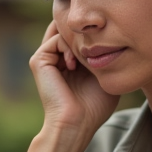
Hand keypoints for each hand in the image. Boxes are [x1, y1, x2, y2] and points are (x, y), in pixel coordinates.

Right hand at [30, 21, 118, 140]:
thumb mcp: (105, 75)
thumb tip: (112, 36)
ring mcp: (47, 58)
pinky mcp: (39, 60)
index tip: (107, 40)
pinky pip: (55, 38)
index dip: (94, 32)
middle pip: (70, 28)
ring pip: (63, 31)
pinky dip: (68, 46)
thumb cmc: (95, 106)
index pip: (80, 34)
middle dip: (85, 31)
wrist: (77, 123)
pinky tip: (74, 64)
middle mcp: (57, 58)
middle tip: (97, 43)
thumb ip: (105, 55)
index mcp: (71, 61)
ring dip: (78, 40)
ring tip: (85, 59)